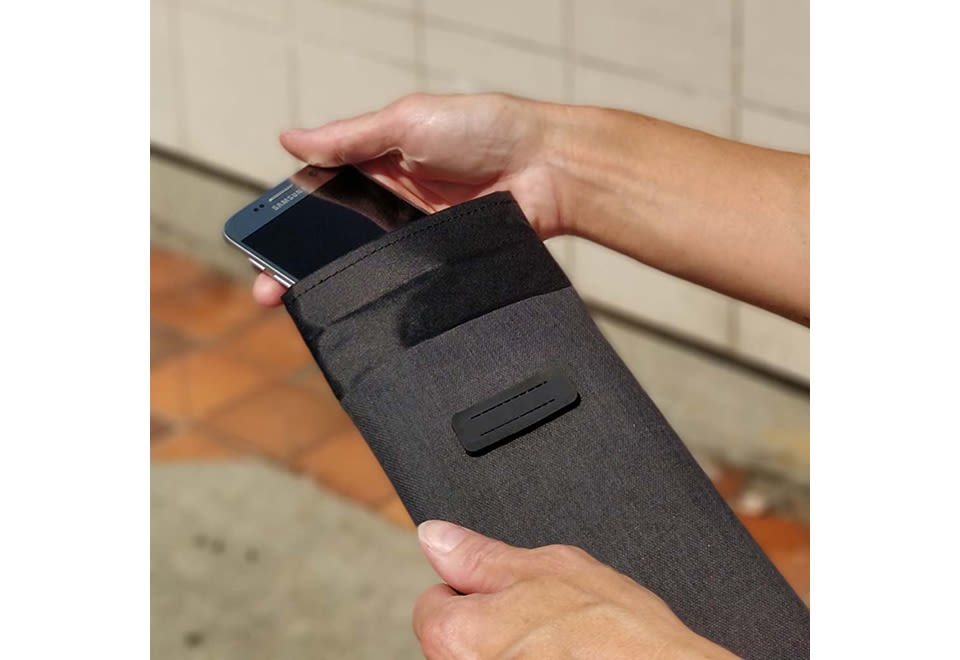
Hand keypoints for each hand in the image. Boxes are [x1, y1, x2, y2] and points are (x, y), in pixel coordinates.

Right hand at [252, 93, 566, 306]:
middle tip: (270, 292)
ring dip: (338, 285)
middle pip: (336, 240)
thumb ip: (350, 138)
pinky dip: (383, 294)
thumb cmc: (484, 129)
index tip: (260, 249)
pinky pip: (407, 281)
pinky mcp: (443, 261)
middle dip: (300, 266)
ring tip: (306, 306)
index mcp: (377, 164)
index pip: (319, 198)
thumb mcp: (407, 122)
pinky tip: (359, 310)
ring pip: (368, 266)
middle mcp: (392, 204)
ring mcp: (416, 237)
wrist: (548, 167)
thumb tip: (289, 139)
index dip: (289, 224)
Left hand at [412, 520, 737, 659]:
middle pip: (458, 639)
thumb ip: (479, 554)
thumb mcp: (547, 567)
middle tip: (543, 618)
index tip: (506, 594)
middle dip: (492, 623)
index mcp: (457, 637)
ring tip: (562, 645)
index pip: (433, 605)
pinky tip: (568, 659)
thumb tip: (435, 536)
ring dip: (515, 650)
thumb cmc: (614, 632)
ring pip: (489, 658)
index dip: (471, 590)